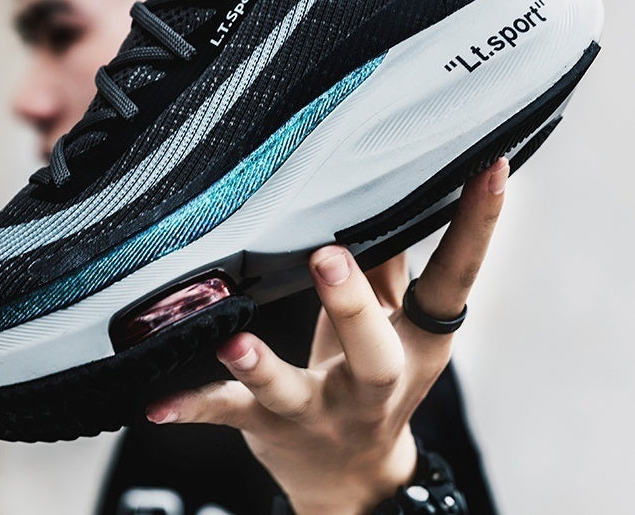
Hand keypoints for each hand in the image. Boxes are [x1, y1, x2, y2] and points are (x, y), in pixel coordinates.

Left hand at [146, 158, 508, 514]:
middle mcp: (372, 383)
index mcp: (413, 344)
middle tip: (330, 255)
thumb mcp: (394, 323)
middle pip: (374, 348)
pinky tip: (156, 403)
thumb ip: (389, 263)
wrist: (352, 478)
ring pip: (292, 389)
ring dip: (263, 367)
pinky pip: (229, 415)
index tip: (490, 169)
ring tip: (235, 343)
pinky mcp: (271, 426)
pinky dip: (194, 406)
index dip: (476, 228)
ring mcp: (320, 410)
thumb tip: (389, 191)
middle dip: (351, 305)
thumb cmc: (373, 379)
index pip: (455, 280)